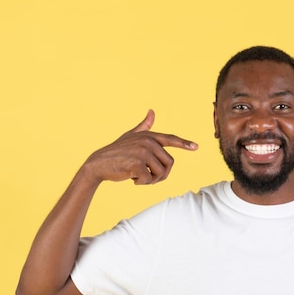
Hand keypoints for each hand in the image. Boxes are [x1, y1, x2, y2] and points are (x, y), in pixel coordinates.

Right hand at [83, 110, 197, 184]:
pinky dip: (142, 183)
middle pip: (169, 163)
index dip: (184, 143)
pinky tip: (132, 179)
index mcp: (148, 136)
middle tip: (148, 177)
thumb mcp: (130, 136)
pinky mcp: (137, 164)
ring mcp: (142, 152)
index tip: (196, 147)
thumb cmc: (116, 151)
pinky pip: (149, 179)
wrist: (98, 164)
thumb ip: (144, 126)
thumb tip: (152, 111)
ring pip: (161, 173)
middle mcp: (147, 142)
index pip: (170, 139)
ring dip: (152, 180)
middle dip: (161, 174)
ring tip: (139, 177)